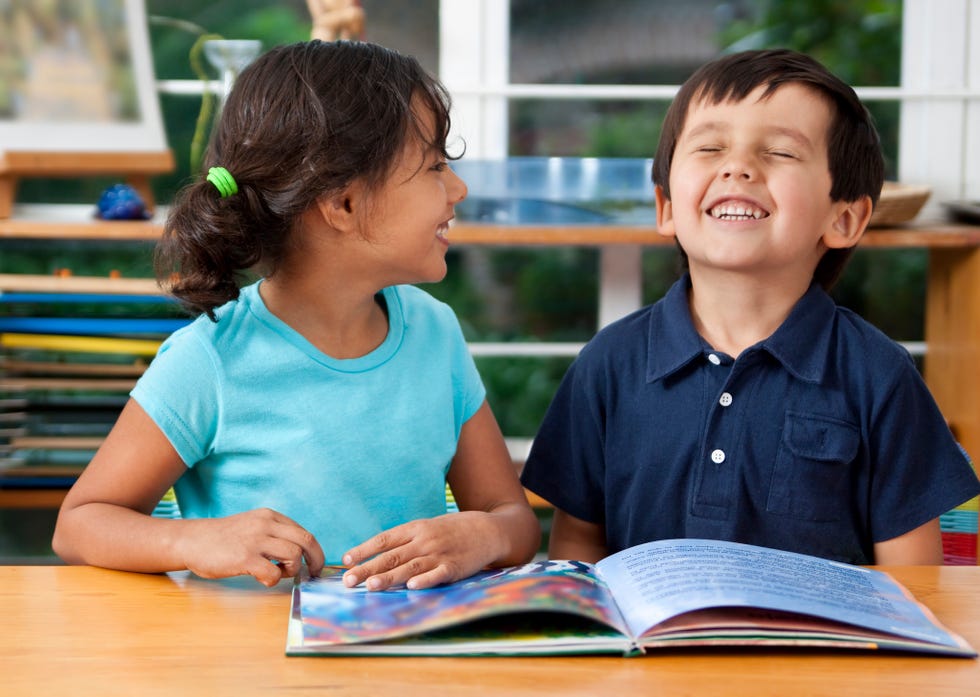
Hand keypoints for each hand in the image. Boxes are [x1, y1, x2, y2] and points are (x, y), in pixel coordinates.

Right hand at [177, 508, 324, 586]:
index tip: (314, 564)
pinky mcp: (244, 558)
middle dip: (315, 560)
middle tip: (312, 574)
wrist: (191, 540)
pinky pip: (273, 573)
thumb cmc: (223, 538)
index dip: (315, 551)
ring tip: (277, 573)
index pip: (304, 532)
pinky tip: (261, 578)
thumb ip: (274, 534)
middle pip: (306, 541)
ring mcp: (255, 540)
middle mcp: (266, 524)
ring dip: (292, 570)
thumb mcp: (253, 526)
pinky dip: (273, 580)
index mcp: (270, 516)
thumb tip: (299, 553)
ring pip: (294, 555)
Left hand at [341, 512, 506, 590]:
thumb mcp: (426, 528)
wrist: (487, 529)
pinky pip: (437, 574)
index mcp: (415, 529)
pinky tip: (412, 586)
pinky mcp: (455, 567)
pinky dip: (425, 580)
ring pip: (410, 566)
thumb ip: (404, 541)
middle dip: (368, 568)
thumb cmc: (452, 531)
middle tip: (348, 580)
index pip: (384, 539)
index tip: (346, 560)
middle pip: (391, 556)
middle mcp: (424, 540)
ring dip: (389, 577)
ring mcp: (439, 553)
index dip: (364, 549)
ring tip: (370, 586)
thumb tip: (375, 555)